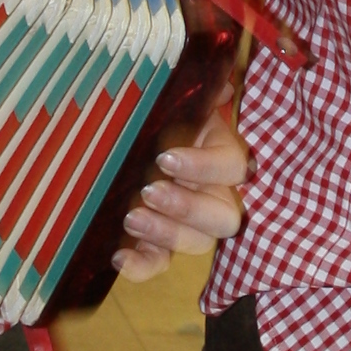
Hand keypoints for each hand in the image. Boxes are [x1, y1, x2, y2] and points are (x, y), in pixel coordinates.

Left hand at [112, 101, 249, 281]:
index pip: (232, 167)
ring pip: (197, 243)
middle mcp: (214, 194)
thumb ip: (197, 92)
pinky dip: (141, 265)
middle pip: (224, 217)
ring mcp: (189, 225)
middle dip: (188, 207)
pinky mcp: (161, 246)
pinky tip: (118, 257)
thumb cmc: (157, 115)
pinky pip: (159, 262)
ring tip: (130, 218)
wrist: (125, 138)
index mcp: (221, 154)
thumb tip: (222, 84)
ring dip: (165, 233)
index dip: (203, 166)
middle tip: (149, 191)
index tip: (166, 157)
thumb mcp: (172, 100)